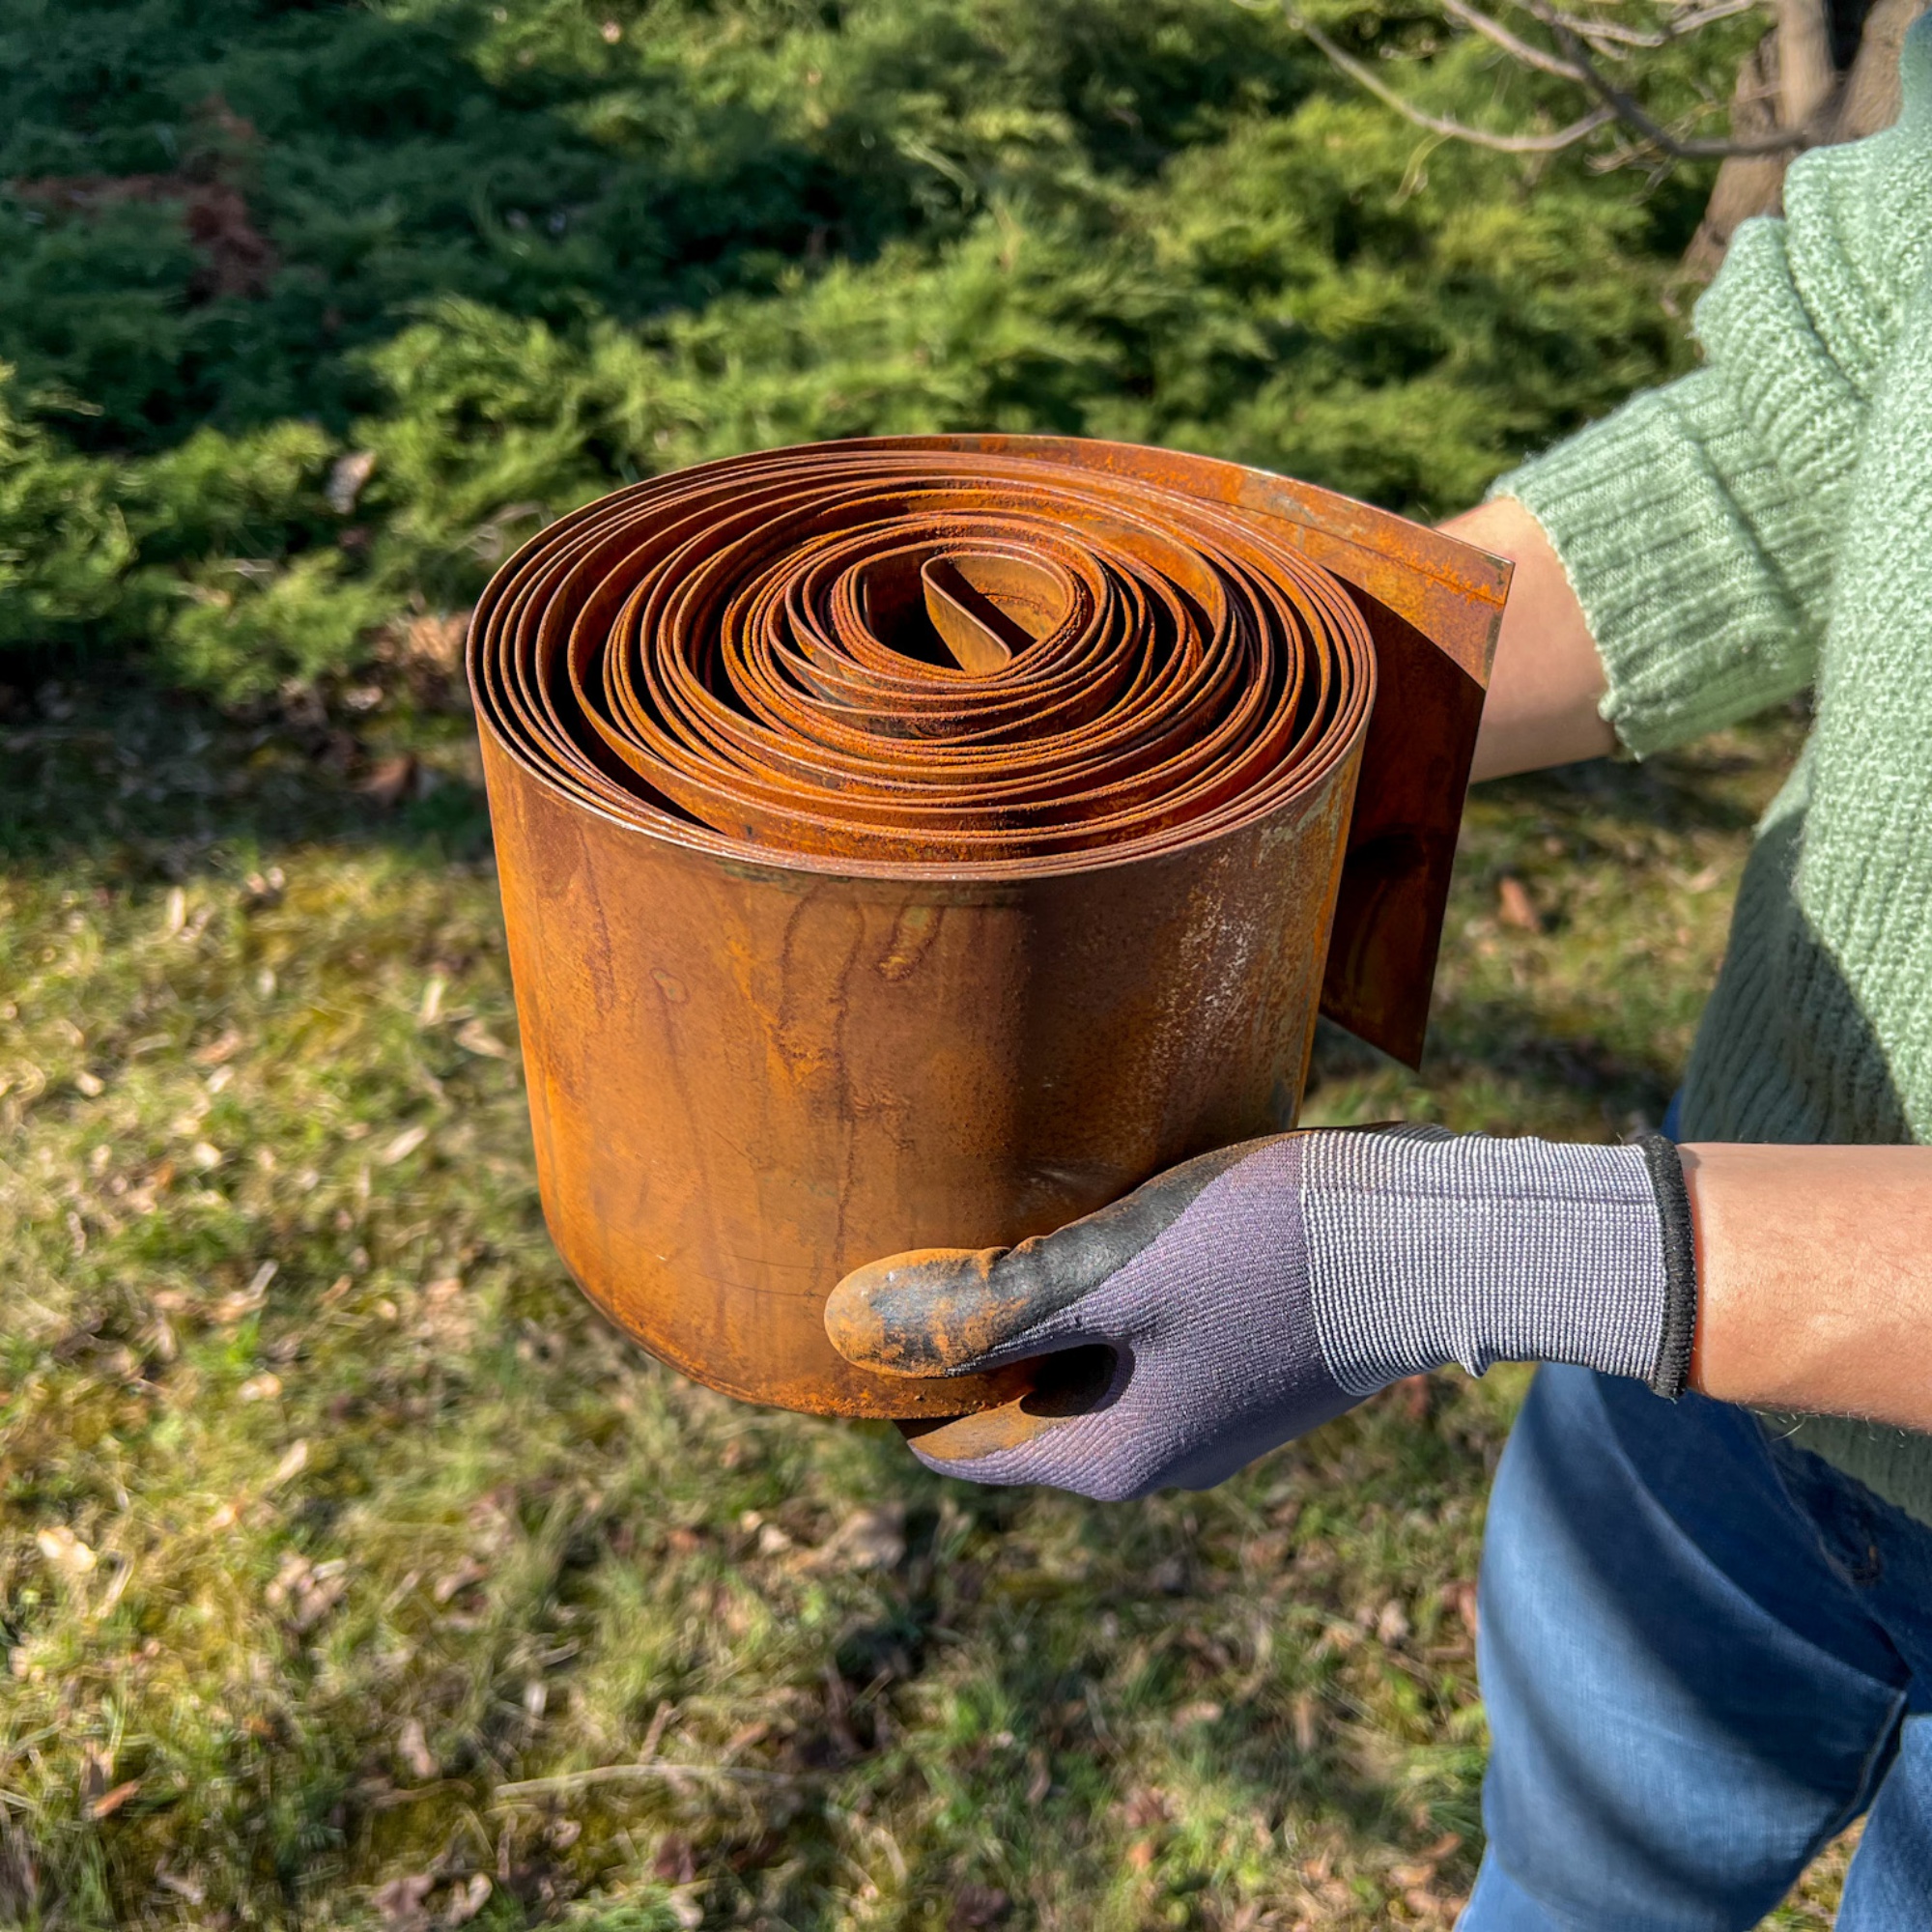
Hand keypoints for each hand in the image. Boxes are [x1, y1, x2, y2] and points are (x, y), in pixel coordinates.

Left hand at [824, 1128, 1693, 1500]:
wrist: (1442, 1238)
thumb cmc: (1274, 1248)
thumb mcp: (1118, 1267)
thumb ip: (992, 1304)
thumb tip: (860, 1327)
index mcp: (1111, 1458)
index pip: (956, 1446)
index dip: (898, 1383)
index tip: (860, 1306)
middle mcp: (1155, 1458)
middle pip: (1015, 1407)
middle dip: (964, 1339)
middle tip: (914, 1239)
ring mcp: (1204, 1419)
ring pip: (1077, 1371)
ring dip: (1033, 1313)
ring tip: (988, 1220)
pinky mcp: (1240, 1370)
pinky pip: (1134, 1347)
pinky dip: (1096, 1301)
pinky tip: (1085, 1224)